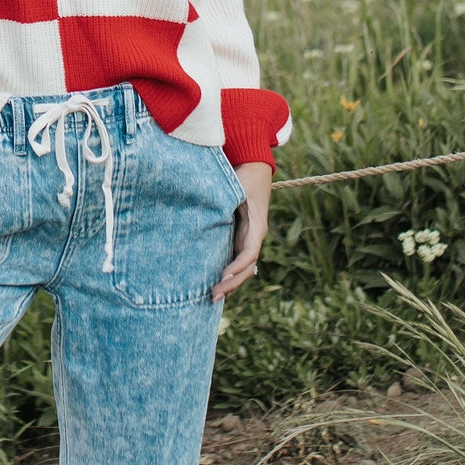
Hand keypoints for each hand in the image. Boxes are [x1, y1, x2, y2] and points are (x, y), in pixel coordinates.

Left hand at [212, 161, 271, 302]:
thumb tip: (207, 213)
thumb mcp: (235, 188)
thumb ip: (224, 202)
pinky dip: (228, 273)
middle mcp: (254, 237)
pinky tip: (216, 283)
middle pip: (246, 268)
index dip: (237, 267)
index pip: (249, 254)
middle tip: (213, 297)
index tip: (222, 277)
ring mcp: (248, 239)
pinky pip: (235, 259)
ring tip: (213, 297)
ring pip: (242, 268)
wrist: (252, 168)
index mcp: (256, 228)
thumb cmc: (244, 177)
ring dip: (230, 283)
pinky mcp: (240, 237)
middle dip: (231, 284)